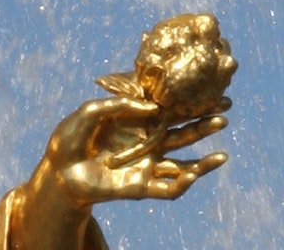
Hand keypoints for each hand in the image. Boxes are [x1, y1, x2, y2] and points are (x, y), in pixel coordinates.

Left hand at [35, 96, 228, 206]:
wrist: (58, 168)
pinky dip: (181, 185)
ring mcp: (146, 165)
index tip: (213, 93)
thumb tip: (154, 107)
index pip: (171, 111)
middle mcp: (147, 143)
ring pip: (183, 167)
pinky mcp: (139, 187)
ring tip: (222, 156)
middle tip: (225, 114)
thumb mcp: (91, 111)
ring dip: (203, 163)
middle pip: (183, 135)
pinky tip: (192, 175)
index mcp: (138, 122)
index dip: (191, 103)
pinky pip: (166, 190)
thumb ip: (120, 104)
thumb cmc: (72, 136)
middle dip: (205, 126)